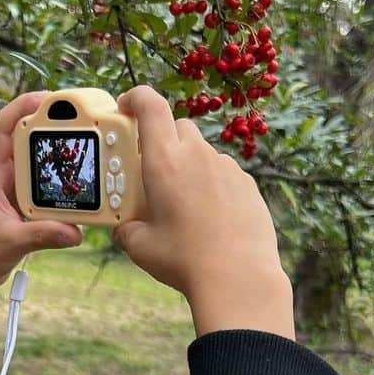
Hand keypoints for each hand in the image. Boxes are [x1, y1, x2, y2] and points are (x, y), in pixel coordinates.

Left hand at [0, 91, 83, 293]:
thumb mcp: (10, 243)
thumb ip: (42, 235)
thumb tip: (74, 231)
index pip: (1, 128)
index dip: (21, 107)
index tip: (48, 98)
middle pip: (21, 135)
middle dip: (46, 122)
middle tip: (76, 118)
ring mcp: (9, 187)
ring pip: (33, 157)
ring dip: (54, 148)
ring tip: (81, 142)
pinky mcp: (19, 200)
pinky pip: (40, 180)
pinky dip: (56, 176)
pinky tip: (76, 178)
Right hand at [112, 86, 294, 338]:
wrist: (238, 277)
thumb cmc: (182, 259)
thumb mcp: (139, 246)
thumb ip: (127, 228)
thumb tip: (125, 227)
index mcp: (165, 160)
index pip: (150, 105)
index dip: (136, 97)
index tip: (126, 106)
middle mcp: (197, 154)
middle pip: (179, 127)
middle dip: (163, 139)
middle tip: (153, 170)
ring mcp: (227, 167)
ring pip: (203, 152)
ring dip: (189, 166)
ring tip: (184, 203)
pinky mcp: (248, 184)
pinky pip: (224, 174)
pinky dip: (212, 185)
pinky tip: (210, 217)